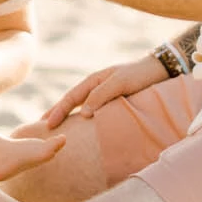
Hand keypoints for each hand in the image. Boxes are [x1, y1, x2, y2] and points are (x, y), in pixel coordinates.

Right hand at [39, 53, 170, 128]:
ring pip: (80, 107)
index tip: (47, 125)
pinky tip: (81, 129)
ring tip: (57, 130)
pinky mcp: (112, 102)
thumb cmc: (140, 75)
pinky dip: (82, 119)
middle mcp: (95, 88)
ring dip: (67, 118)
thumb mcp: (120, 83)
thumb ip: (101, 95)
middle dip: (56, 114)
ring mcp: (103, 94)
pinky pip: (93, 111)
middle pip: (70, 102)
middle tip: (42, 130)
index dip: (58, 112)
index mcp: (94, 81)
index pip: (70, 98)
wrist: (160, 70)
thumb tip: (82, 113)